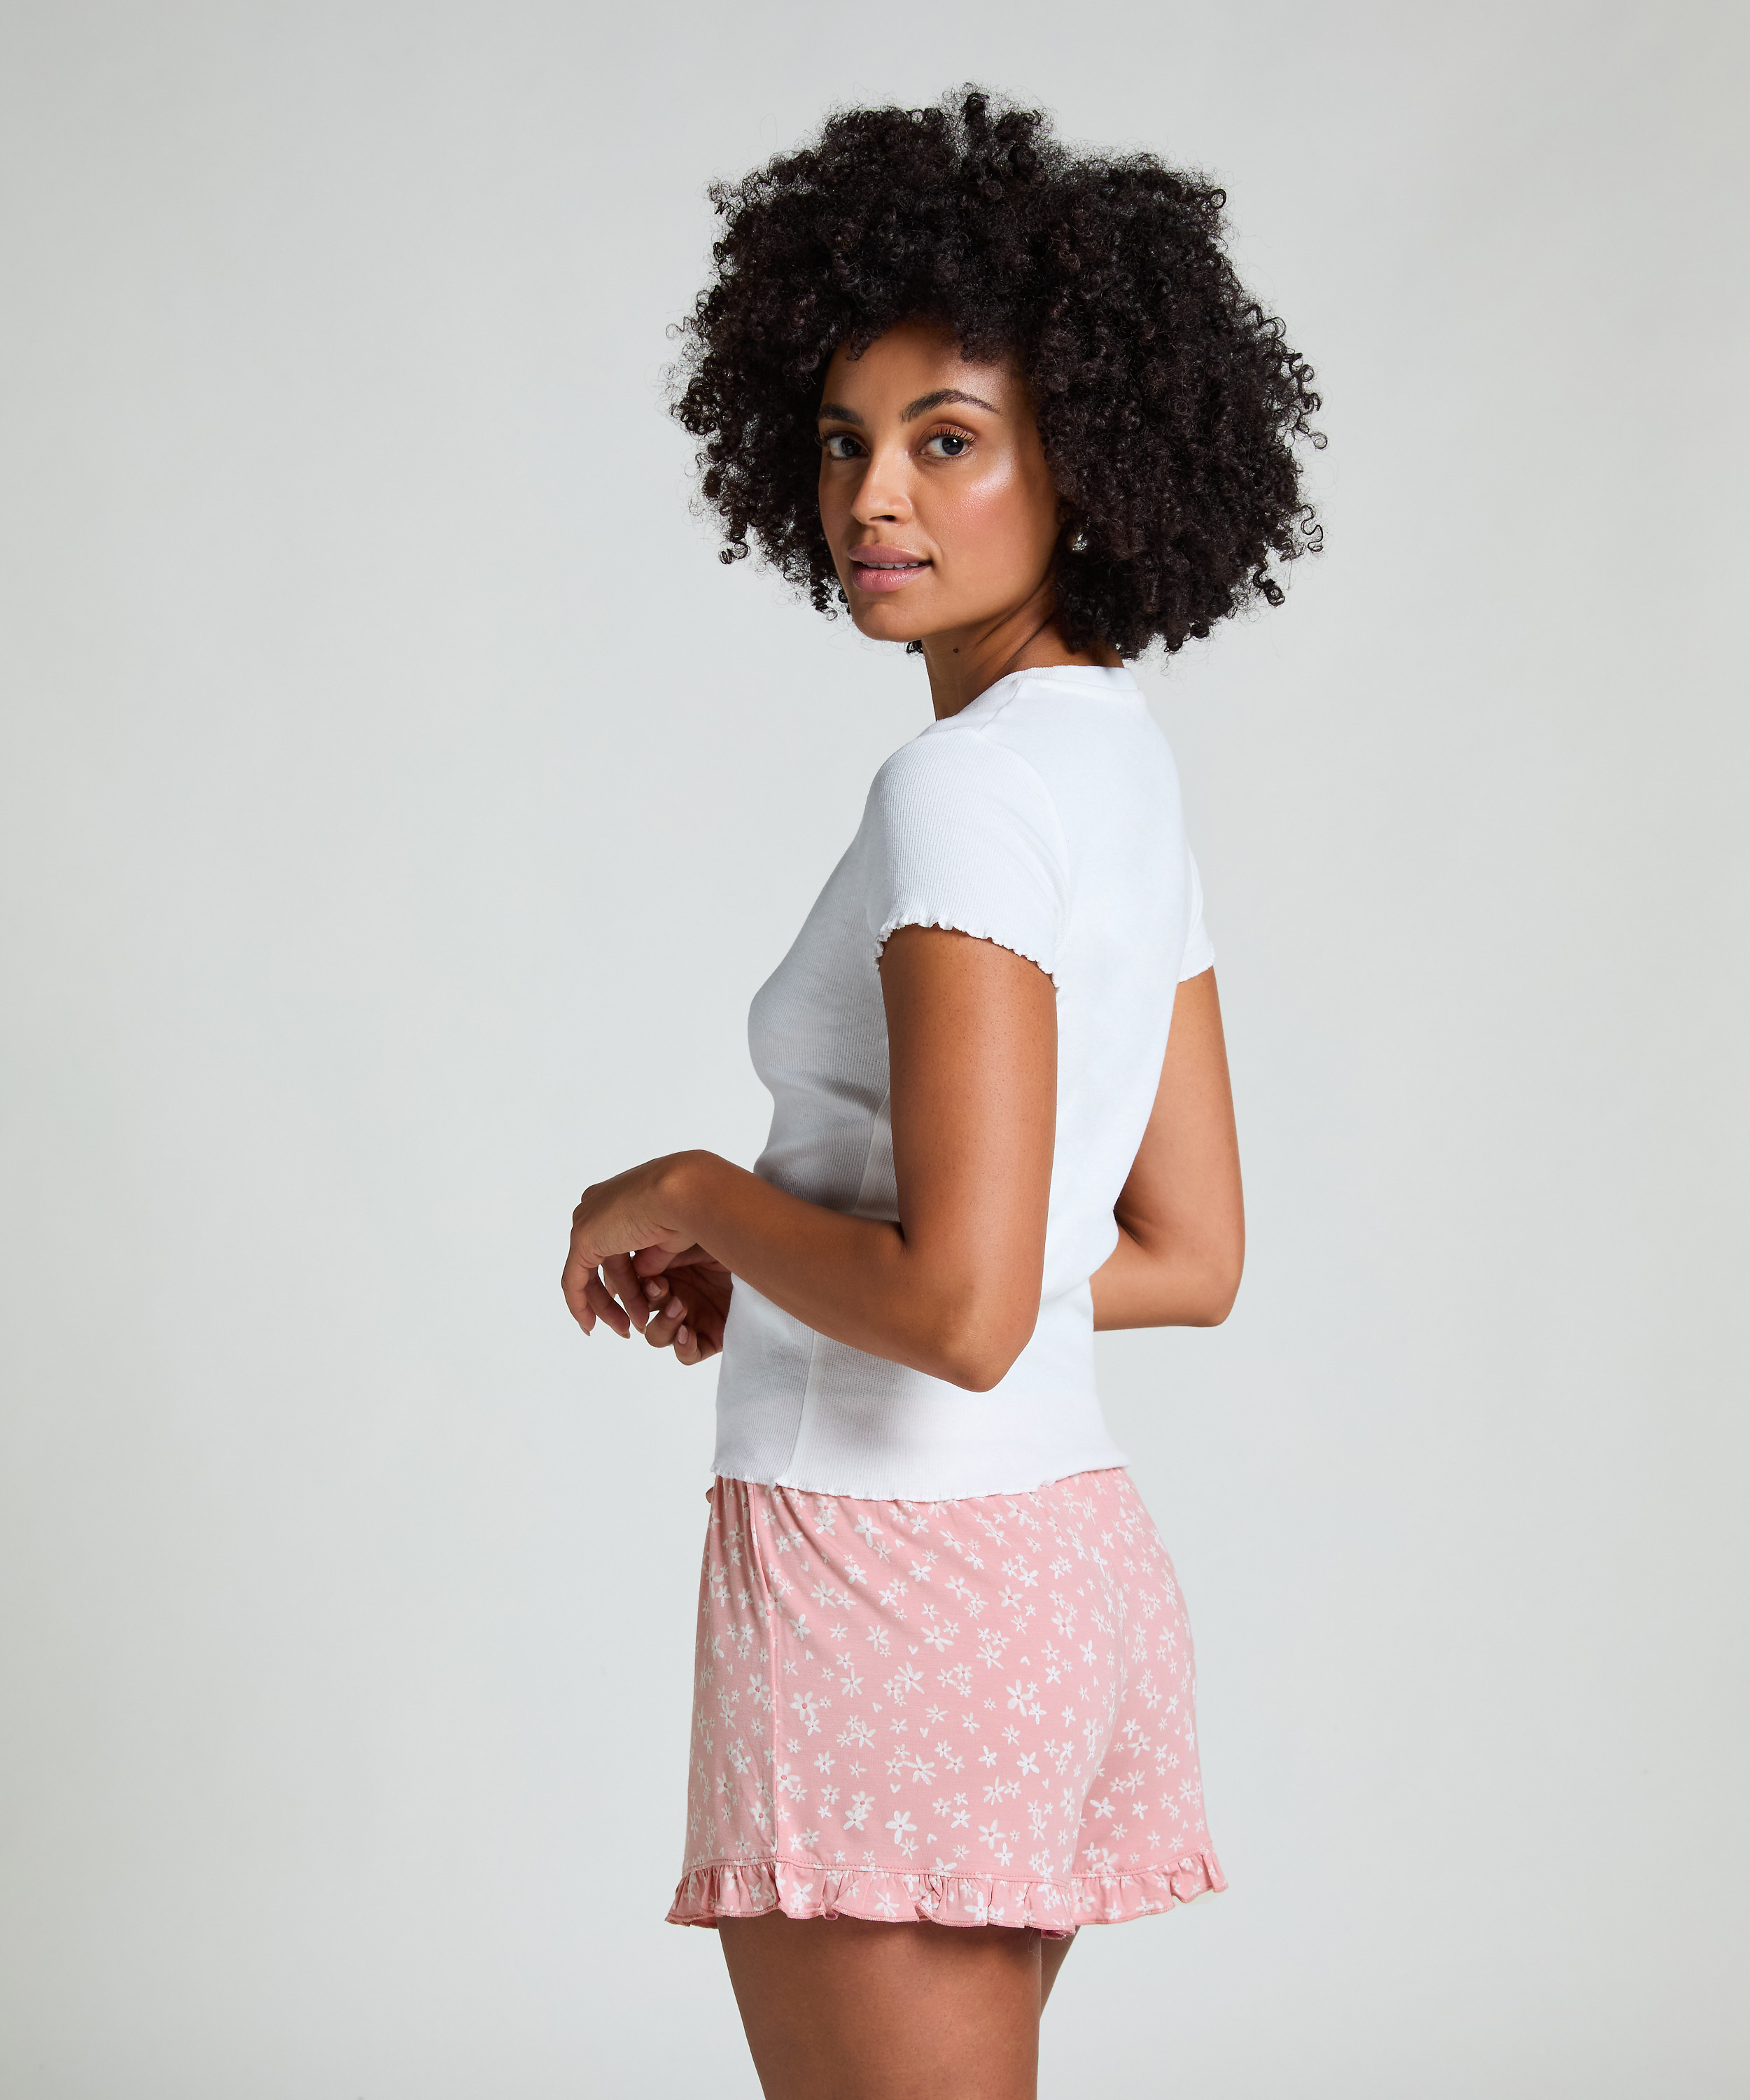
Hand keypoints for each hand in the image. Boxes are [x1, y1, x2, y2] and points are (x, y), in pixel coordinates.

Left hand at [560, 1153, 730, 1362]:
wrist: (687, 1191)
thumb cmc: (690, 1207)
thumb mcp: (668, 1239)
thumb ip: (651, 1257)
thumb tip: (644, 1276)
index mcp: (619, 1198)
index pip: (614, 1246)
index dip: (625, 1279)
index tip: (638, 1303)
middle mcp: (598, 1206)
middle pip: (601, 1262)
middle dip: (619, 1297)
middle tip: (632, 1323)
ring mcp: (588, 1219)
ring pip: (588, 1274)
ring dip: (609, 1306)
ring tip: (627, 1329)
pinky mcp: (583, 1238)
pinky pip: (574, 1280)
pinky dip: (580, 1305)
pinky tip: (589, 1326)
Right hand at [630, 1245, 732, 1364]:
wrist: (770, 1251)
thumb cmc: (734, 1236)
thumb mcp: (695, 1237)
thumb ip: (664, 1251)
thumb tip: (637, 1265)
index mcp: (667, 1270)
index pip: (636, 1286)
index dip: (636, 1288)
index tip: (652, 1280)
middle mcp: (676, 1295)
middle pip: (641, 1311)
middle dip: (647, 1303)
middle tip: (663, 1290)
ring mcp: (692, 1319)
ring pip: (658, 1336)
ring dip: (663, 1324)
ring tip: (679, 1307)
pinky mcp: (711, 1339)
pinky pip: (687, 1355)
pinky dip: (683, 1347)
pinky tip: (688, 1334)